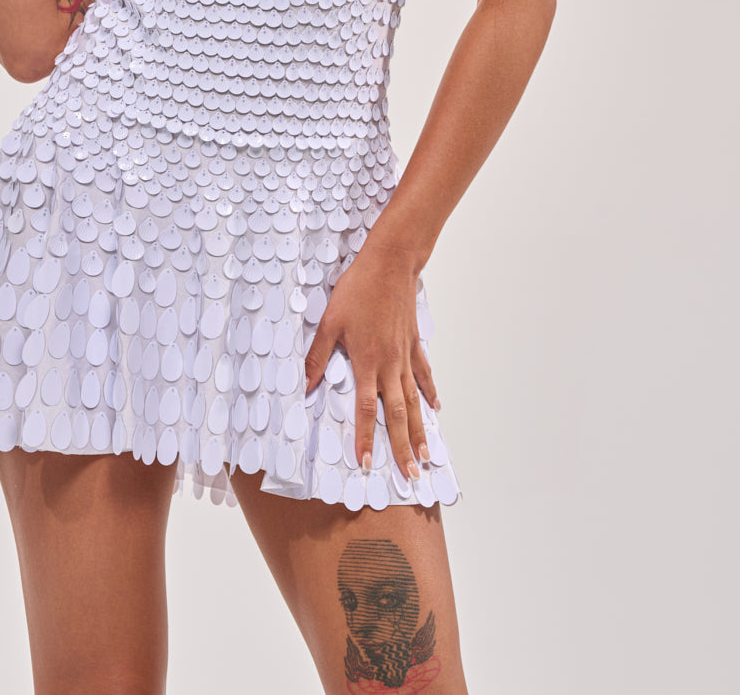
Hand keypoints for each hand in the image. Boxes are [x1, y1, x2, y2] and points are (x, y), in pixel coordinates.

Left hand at [303, 239, 439, 481]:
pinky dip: (429, 392)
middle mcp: (390, 364)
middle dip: (403, 447)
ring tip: (426, 456)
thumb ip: (317, 357)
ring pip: (414, 400)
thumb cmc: (358, 290)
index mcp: (367, 362)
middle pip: (397, 414)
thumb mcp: (329, 322)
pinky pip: (424, 374)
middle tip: (410, 476)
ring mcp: (405, 355)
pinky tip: (435, 408)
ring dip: (420, 430)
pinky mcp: (414, 343)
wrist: (390, 264)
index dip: (366, 438)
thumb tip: (303, 385)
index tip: (367, 464)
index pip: (366, 410)